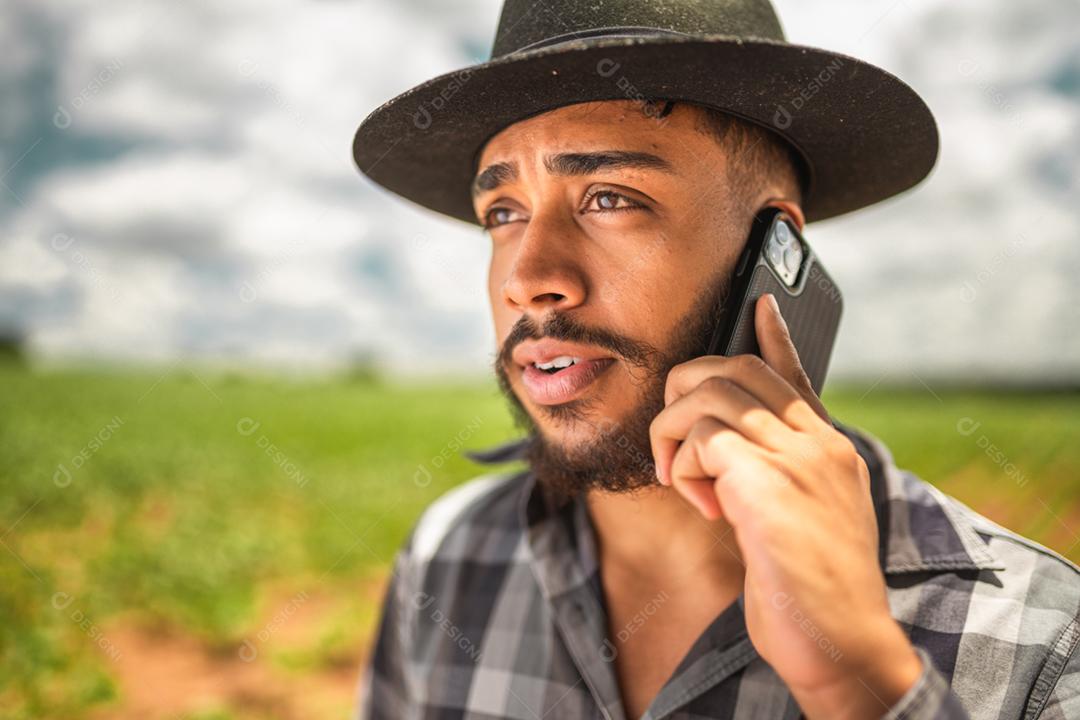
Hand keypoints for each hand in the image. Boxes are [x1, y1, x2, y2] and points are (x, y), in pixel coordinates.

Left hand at [649, 293, 921, 718]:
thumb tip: (721, 458)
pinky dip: (683, 467)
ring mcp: (798, 458)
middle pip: (734, 369)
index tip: (759, 304)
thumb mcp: (798, 520)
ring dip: (674, 435)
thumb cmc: (812, 590)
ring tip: (686, 485)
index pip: (795, 373)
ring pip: (708, 393)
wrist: (844, 644)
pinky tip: (705, 507)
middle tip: (676, 454)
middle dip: (684, 396)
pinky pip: (701, 438)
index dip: (773, 335)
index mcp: (828, 447)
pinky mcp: (769, 484)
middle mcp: (818, 441)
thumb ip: (772, 478)